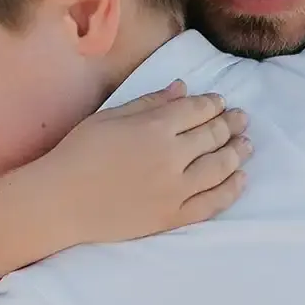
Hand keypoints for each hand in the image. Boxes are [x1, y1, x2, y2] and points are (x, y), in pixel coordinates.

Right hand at [32, 80, 251, 246]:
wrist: (58, 202)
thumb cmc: (76, 155)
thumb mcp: (108, 118)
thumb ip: (148, 103)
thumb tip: (182, 88)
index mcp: (154, 128)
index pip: (197, 110)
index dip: (213, 103)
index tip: (220, 102)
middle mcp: (172, 157)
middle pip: (214, 136)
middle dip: (231, 124)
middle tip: (241, 120)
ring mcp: (175, 189)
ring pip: (221, 167)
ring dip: (238, 153)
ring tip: (246, 145)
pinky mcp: (172, 216)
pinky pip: (213, 203)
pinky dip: (231, 189)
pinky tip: (240, 179)